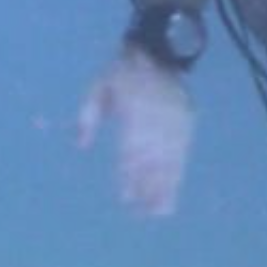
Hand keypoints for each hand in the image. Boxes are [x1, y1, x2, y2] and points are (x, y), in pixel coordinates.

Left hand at [76, 44, 194, 216]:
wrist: (158, 51)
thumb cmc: (121, 72)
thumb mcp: (98, 88)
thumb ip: (88, 116)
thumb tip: (79, 145)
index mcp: (134, 113)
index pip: (131, 151)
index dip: (129, 175)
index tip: (125, 197)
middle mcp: (157, 122)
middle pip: (153, 162)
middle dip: (149, 189)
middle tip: (144, 214)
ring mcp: (175, 124)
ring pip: (171, 161)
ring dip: (166, 187)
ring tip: (160, 211)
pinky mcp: (187, 124)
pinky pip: (183, 153)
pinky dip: (178, 172)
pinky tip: (174, 189)